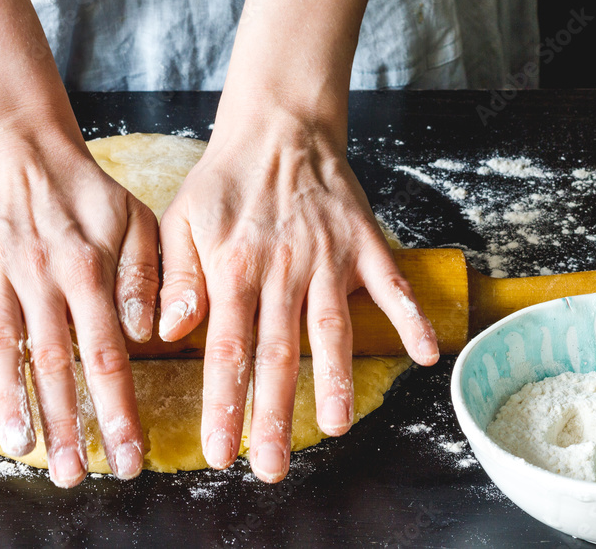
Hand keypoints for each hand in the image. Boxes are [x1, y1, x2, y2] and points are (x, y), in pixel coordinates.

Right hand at [0, 126, 158, 486]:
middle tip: (73, 476)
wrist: (20, 145)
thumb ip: (146, 275)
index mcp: (88, 269)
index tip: (127, 457)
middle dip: (67, 424)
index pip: (107, 353)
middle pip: (54, 361)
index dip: (117, 410)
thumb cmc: (84, 190)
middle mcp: (41, 274)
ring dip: (8, 399)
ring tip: (20, 448)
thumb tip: (149, 334)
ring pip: (1, 344)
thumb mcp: (135, 219)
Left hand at [158, 112, 438, 483]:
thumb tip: (169, 333)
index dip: (224, 402)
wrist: (277, 128)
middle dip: (273, 414)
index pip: (226, 348)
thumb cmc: (224, 181)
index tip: (220, 450)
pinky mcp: (362, 242)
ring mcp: (327, 256)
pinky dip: (410, 318)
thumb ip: (177, 278)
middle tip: (270, 466)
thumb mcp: (181, 220)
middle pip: (278, 353)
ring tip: (336, 427)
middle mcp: (281, 269)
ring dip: (336, 379)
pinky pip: (390, 284)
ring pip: (332, 328)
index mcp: (232, 268)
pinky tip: (426, 356)